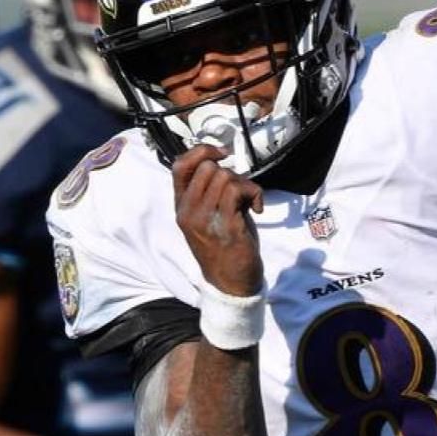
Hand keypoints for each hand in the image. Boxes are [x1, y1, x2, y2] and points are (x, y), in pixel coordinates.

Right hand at [171, 144, 263, 296]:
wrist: (229, 283)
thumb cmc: (223, 247)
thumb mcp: (206, 216)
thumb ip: (207, 192)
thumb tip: (222, 163)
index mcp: (181, 207)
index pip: (179, 166)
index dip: (201, 152)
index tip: (222, 154)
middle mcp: (188, 211)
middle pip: (207, 167)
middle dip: (231, 172)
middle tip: (241, 192)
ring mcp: (205, 219)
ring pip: (224, 177)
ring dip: (245, 185)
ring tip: (249, 202)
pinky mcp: (226, 226)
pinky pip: (238, 191)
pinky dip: (254, 194)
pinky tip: (257, 209)